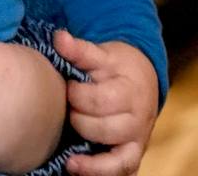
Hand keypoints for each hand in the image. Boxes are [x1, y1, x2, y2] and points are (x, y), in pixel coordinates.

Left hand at [56, 31, 157, 175]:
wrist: (142, 80)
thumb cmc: (116, 67)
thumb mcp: (101, 54)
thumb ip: (80, 50)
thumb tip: (59, 38)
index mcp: (130, 91)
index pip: (101, 100)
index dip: (78, 95)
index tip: (67, 86)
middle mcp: (139, 120)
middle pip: (106, 130)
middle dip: (80, 121)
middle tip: (67, 110)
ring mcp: (137, 141)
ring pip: (117, 158)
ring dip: (91, 159)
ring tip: (69, 158)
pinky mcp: (132, 155)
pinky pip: (121, 172)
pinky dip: (100, 173)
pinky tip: (76, 168)